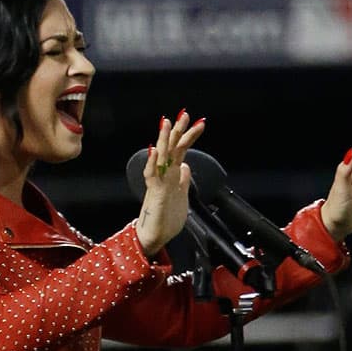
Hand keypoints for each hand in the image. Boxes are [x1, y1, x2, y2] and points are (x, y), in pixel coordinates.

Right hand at [136, 111, 205, 254]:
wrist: (154, 237)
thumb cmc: (167, 218)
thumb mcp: (181, 196)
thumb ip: (183, 180)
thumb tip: (186, 166)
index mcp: (172, 175)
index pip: (180, 150)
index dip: (189, 136)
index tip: (199, 122)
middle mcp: (164, 175)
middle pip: (171, 148)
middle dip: (178, 130)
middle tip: (185, 113)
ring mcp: (158, 182)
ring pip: (160, 157)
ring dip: (163, 139)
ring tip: (167, 122)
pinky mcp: (154, 193)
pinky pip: (152, 176)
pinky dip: (152, 162)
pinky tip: (154, 150)